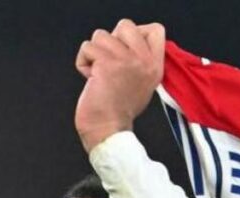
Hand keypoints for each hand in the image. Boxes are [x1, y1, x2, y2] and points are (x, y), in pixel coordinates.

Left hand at [74, 20, 165, 151]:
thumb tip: (126, 43)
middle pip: (126, 25)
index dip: (137, 33)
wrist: (108, 130)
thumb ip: (141, 61)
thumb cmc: (119, 112)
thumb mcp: (143, 85)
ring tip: (100, 73)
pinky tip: (91, 78)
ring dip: (94, 53)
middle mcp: (144, 61)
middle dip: (111, 40)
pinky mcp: (106, 64)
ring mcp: (126, 61)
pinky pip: (87, 48)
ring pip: (101, 35)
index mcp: (155, 66)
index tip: (127, 49)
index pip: (156, 30)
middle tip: (110, 61)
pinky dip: (83, 63)